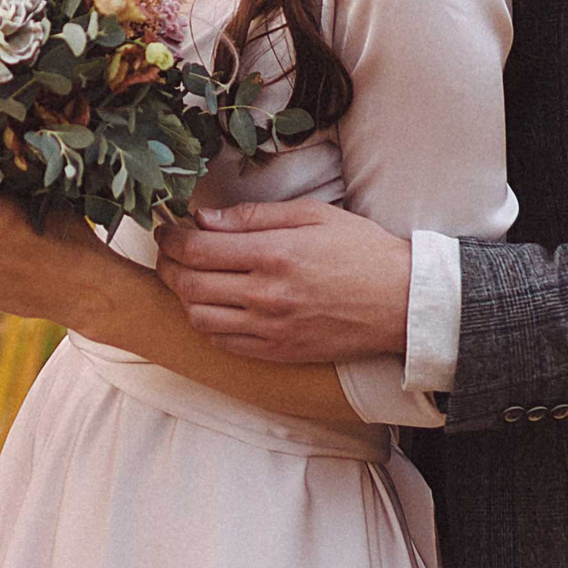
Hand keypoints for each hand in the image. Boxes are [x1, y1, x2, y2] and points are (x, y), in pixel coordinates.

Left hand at [153, 200, 411, 364]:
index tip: (165, 228)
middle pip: (188, 285)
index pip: (197, 249)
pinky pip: (224, 342)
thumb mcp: (312, 215)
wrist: (401, 302)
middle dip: (167, 265)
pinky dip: (207, 324)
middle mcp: (266, 295)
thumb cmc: (361, 250)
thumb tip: (205, 218)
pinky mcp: (278, 352)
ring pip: (199, 318)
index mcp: (273, 255)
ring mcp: (270, 329)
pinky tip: (212, 306)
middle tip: (168, 251)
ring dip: (183, 297)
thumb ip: (254, 217)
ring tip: (188, 278)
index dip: (171, 237)